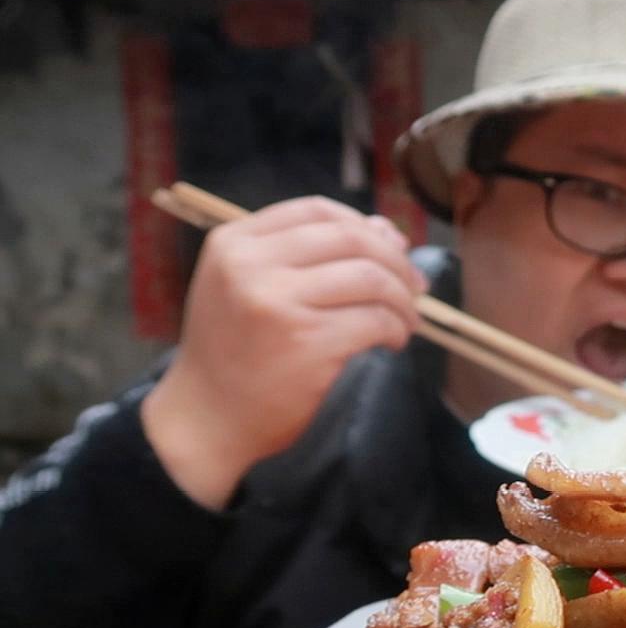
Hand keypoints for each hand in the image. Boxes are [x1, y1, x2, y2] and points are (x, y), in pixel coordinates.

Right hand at [142, 198, 424, 509]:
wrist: (207, 417)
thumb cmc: (237, 350)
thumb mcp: (252, 287)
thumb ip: (311, 253)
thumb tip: (388, 230)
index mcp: (234, 242)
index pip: (317, 209)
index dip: (365, 225)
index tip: (392, 250)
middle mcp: (250, 265)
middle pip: (351, 239)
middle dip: (396, 261)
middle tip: (415, 287)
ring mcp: (277, 303)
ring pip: (371, 278)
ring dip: (402, 300)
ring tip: (405, 321)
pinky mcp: (307, 343)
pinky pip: (375, 320)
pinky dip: (396, 329)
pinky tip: (392, 343)